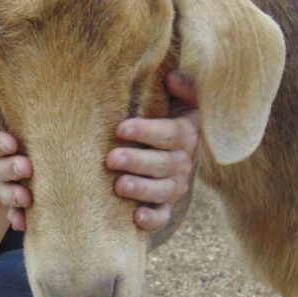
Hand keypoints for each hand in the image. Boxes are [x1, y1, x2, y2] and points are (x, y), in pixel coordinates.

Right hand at [0, 89, 31, 230]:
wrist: (8, 152)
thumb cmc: (2, 126)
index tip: (11, 143)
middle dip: (10, 168)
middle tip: (26, 167)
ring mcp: (2, 184)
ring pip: (6, 191)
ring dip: (14, 195)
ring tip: (26, 197)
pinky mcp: (14, 200)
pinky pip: (14, 211)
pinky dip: (18, 217)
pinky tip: (24, 222)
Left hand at [106, 70, 199, 230]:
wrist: (170, 143)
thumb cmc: (166, 112)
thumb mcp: (178, 96)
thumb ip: (182, 85)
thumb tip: (172, 77)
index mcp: (186, 133)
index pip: (169, 133)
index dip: (146, 131)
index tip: (120, 128)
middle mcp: (183, 161)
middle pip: (163, 164)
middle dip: (137, 161)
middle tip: (111, 159)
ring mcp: (175, 184)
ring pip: (163, 191)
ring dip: (142, 189)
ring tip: (119, 186)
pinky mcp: (166, 203)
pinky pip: (163, 215)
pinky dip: (153, 219)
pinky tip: (135, 217)